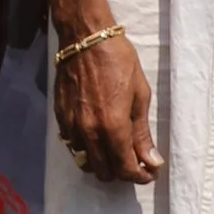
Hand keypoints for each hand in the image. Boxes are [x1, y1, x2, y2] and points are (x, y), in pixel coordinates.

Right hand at [56, 29, 155, 183]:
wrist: (85, 37)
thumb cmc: (118, 60)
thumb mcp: (140, 94)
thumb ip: (142, 132)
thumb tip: (152, 161)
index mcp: (113, 126)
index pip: (126, 169)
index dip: (140, 176)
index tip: (149, 171)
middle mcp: (90, 132)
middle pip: (105, 172)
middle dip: (122, 171)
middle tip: (133, 159)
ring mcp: (72, 126)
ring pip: (86, 163)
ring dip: (102, 163)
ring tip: (114, 150)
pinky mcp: (60, 118)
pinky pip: (73, 146)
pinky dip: (86, 149)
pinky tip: (96, 137)